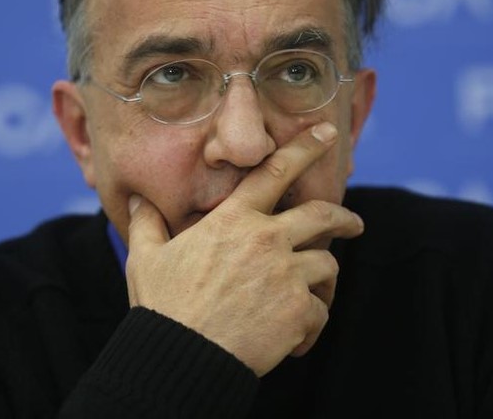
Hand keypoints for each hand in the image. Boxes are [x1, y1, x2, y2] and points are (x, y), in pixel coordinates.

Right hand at [125, 121, 364, 376]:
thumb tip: (137, 201)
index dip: (305, 148)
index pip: (275, 172)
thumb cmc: (163, 307)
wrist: (182, 357)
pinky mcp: (298, 310)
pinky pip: (321, 312)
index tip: (327, 134)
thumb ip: (147, 224)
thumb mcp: (146, 259)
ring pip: (327, 266)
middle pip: (322, 215)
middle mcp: (266, 239)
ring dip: (323, 282)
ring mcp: (286, 274)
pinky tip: (293, 340)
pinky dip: (312, 325)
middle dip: (345, 218)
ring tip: (313, 298)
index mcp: (233, 220)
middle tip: (355, 224)